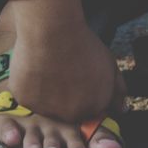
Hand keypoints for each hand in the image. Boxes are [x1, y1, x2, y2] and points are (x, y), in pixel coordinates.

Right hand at [7, 0, 125, 122]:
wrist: (53, 32)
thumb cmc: (83, 46)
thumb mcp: (111, 67)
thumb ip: (118, 91)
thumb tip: (122, 110)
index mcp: (94, 108)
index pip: (89, 111)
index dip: (84, 94)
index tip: (78, 79)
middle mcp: (72, 115)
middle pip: (67, 112)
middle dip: (65, 96)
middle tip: (61, 72)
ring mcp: (47, 110)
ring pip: (46, 106)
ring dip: (46, 94)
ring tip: (48, 69)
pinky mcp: (25, 101)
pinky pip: (27, 97)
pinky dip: (29, 87)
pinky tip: (33, 69)